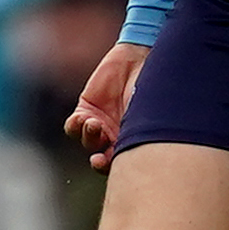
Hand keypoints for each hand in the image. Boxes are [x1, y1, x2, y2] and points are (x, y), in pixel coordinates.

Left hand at [65, 42, 144, 169]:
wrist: (141, 59)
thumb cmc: (154, 88)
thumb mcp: (153, 114)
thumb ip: (145, 135)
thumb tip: (142, 156)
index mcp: (135, 141)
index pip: (123, 164)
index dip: (117, 170)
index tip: (115, 165)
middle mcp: (116, 137)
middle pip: (103, 159)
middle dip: (100, 163)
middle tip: (98, 160)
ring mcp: (100, 124)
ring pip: (88, 143)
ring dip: (89, 138)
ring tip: (94, 125)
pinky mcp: (86, 109)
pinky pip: (73, 127)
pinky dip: (75, 127)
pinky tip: (82, 120)